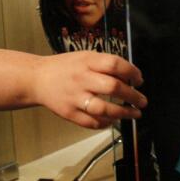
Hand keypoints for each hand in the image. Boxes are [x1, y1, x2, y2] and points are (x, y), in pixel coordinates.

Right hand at [31, 51, 145, 129]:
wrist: (37, 79)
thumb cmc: (65, 67)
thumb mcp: (85, 57)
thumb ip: (105, 65)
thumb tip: (130, 76)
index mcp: (87, 62)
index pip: (115, 64)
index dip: (132, 72)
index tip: (139, 79)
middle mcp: (81, 79)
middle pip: (113, 87)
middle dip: (133, 96)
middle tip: (142, 101)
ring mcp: (75, 97)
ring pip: (104, 109)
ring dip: (123, 113)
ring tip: (135, 114)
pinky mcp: (69, 113)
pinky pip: (91, 122)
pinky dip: (105, 123)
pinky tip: (113, 120)